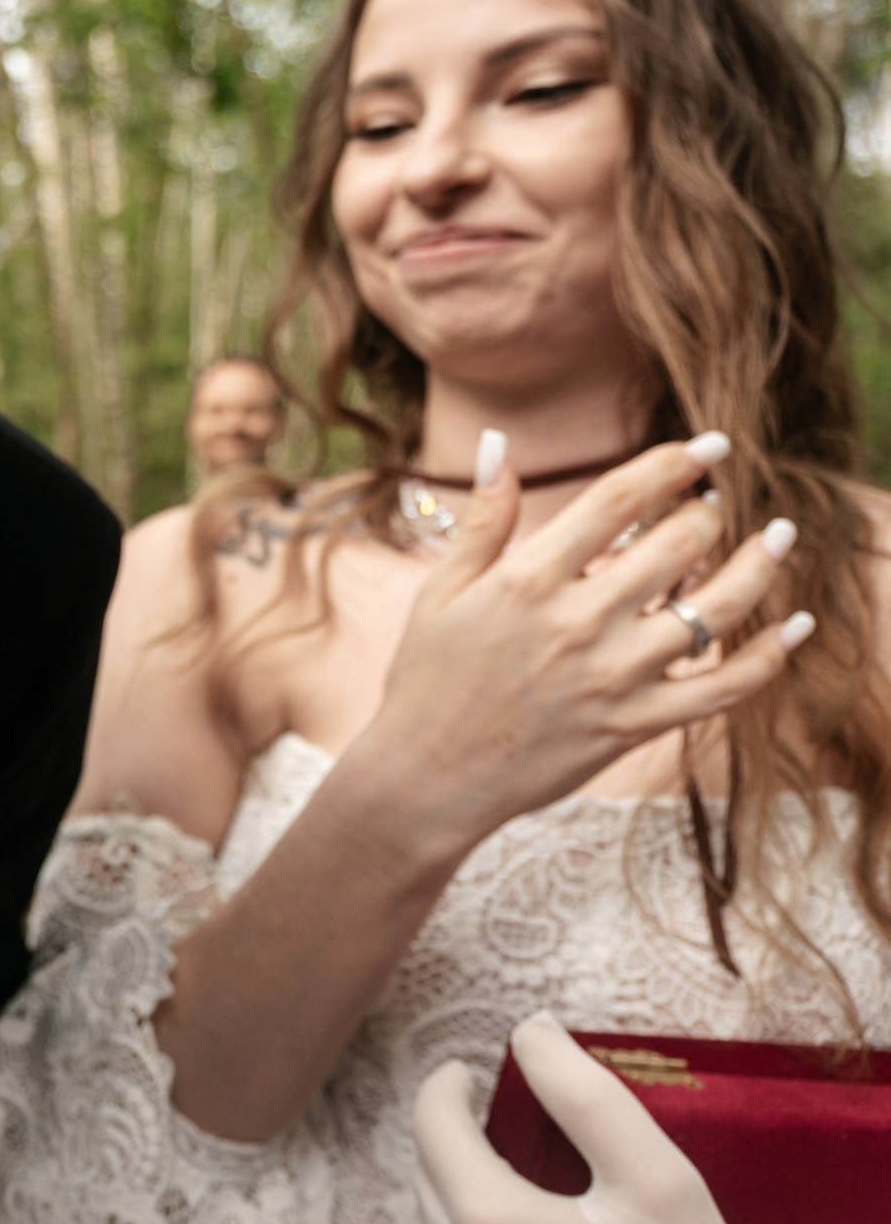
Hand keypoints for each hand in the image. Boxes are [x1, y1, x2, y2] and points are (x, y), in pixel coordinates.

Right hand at [354, 431, 808, 859]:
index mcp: (527, 580)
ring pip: (715, 607)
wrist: (428, 778)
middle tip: (710, 505)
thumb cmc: (426, 681)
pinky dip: (770, 656)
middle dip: (706, 512)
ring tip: (776, 537)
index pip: (618, 499)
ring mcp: (614, 676)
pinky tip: (797, 626)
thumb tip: (495, 446)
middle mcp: (578, 622)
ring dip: (758, 564)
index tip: (707, 446)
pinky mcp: (637, 724)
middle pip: (676, 543)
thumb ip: (481, 520)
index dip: (671, 463)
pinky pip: (724, 687)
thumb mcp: (440, 592)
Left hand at [412, 1014, 849, 1223]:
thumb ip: (582, 1091)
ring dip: (449, 1199)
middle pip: (426, 1181)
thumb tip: (529, 1030)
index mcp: (492, 1221)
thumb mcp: (654, 1171)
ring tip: (494, 1178)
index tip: (465, 1072)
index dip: (445, 1089)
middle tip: (488, 1124)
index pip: (433, 1128)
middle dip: (451, 1142)